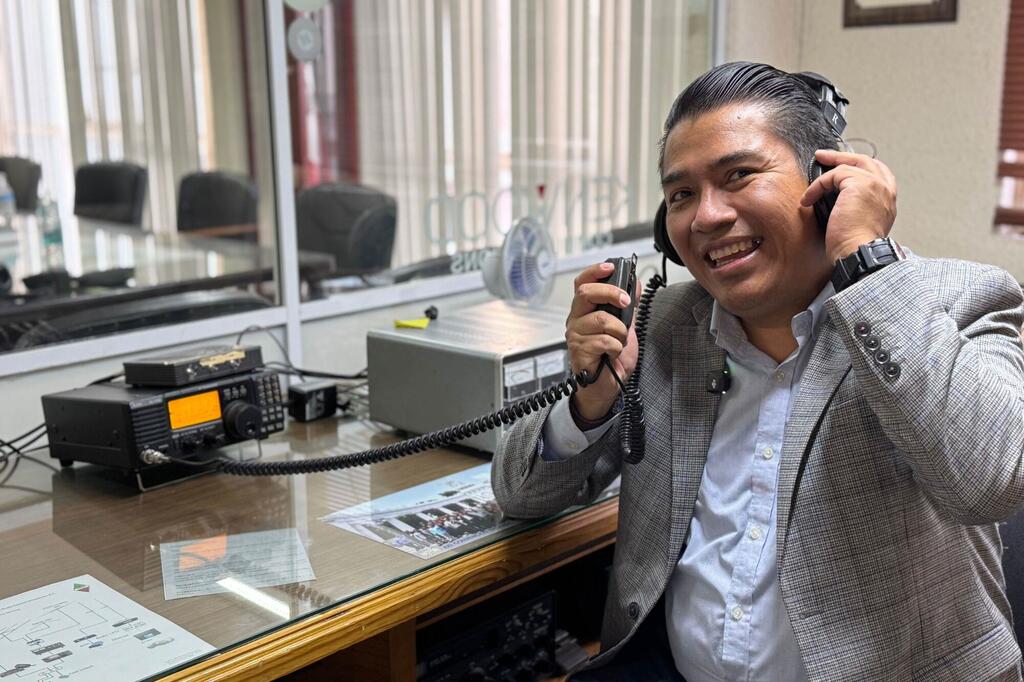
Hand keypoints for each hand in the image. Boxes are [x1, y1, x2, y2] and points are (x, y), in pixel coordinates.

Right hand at [565, 262, 641, 420]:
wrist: (608, 387)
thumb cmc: (611, 359)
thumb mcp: (625, 328)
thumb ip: (628, 307)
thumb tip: (636, 285)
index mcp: (585, 311)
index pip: (582, 283)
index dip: (595, 271)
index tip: (611, 266)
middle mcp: (576, 320)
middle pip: (586, 293)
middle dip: (610, 293)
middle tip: (625, 303)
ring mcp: (575, 335)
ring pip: (600, 319)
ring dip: (619, 330)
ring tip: (620, 341)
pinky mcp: (579, 351)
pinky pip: (603, 340)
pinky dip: (616, 347)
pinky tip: (613, 354)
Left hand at [801, 149, 897, 262]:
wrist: (860, 253)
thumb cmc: (856, 247)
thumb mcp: (862, 225)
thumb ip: (858, 209)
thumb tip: (838, 204)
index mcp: (888, 200)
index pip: (877, 173)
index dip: (857, 167)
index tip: (840, 168)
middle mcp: (885, 189)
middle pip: (864, 161)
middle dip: (841, 157)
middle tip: (822, 157)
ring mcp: (875, 184)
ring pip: (847, 165)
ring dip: (824, 174)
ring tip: (809, 184)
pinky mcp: (858, 185)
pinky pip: (834, 175)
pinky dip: (817, 186)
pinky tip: (808, 200)